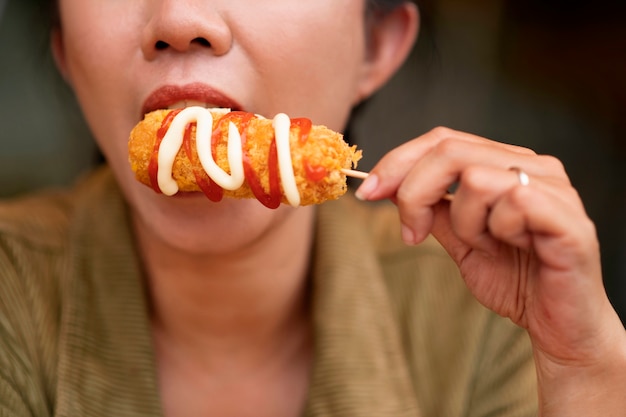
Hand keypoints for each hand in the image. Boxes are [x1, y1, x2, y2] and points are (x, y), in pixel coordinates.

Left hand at [356, 127, 625, 413]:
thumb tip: (388, 185)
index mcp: (505, 164)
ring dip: (465, 223)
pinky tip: (514, 248)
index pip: (443, 140)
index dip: (398, 161)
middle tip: (412, 233)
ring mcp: (554, 187)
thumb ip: (432, 208)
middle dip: (414, 193)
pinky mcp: (568, 216)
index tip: (368, 193)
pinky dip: (498, 231)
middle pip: (450, 149)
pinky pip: (513, 202)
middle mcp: (532, 165)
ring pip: (476, 178)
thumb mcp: (459, 239)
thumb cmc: (514, 279)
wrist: (556, 326)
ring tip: (487, 245)